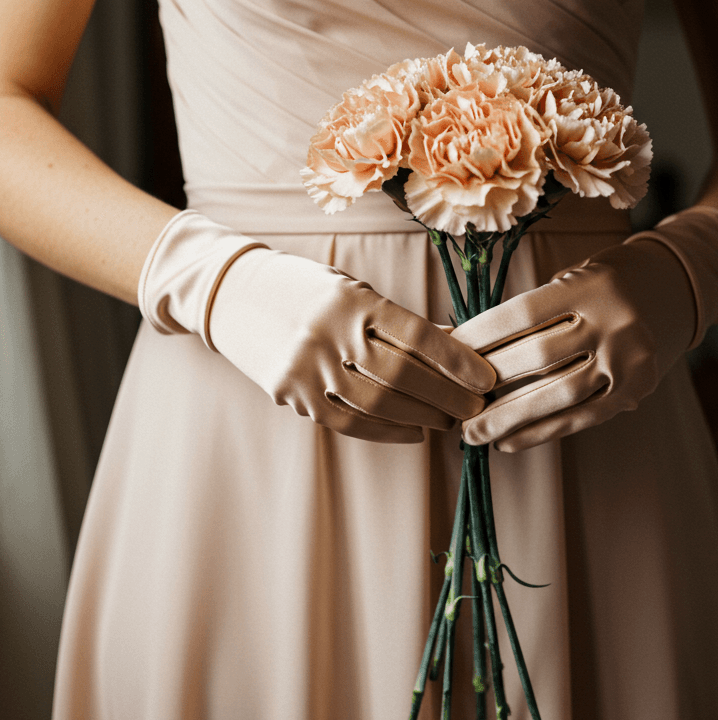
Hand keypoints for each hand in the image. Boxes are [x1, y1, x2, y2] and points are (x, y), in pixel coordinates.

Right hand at [139, 211, 494, 443]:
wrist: (229, 294)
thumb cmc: (304, 288)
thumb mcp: (353, 290)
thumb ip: (399, 321)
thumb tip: (457, 344)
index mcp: (350, 299)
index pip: (416, 335)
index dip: (457, 361)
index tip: (485, 378)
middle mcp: (328, 332)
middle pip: (402, 375)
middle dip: (447, 397)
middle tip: (475, 408)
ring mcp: (306, 366)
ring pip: (377, 403)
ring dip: (421, 417)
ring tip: (449, 422)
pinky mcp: (290, 392)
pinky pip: (347, 420)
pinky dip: (386, 430)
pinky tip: (412, 432)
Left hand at [453, 206, 717, 451]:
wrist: (677, 286)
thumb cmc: (606, 281)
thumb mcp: (572, 278)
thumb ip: (532, 312)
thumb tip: (464, 348)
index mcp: (591, 286)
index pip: (523, 314)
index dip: (480, 337)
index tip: (446, 355)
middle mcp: (614, 322)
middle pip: (539, 358)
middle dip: (489, 385)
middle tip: (452, 405)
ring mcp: (629, 360)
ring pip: (559, 396)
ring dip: (510, 419)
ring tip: (474, 433)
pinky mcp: (636, 390)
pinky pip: (582, 418)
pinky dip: (542, 433)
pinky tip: (509, 442)